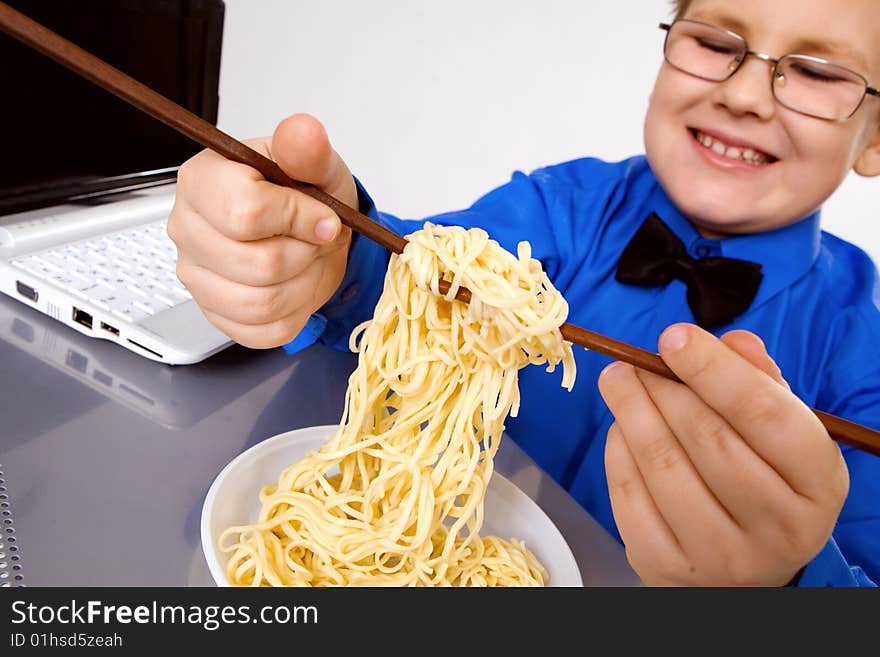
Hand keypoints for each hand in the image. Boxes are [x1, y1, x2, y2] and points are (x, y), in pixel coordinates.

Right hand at [167, 113, 356, 347]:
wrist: (310, 232)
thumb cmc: (304, 194)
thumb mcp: (315, 164)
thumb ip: (307, 149)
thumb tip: (303, 132)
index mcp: (202, 181)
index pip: (246, 212)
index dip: (299, 219)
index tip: (324, 216)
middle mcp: (187, 230)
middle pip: (258, 265)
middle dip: (306, 254)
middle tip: (315, 240)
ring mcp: (196, 277)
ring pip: (260, 303)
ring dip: (303, 285)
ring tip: (308, 260)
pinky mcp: (215, 314)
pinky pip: (263, 331)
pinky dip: (295, 312)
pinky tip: (296, 285)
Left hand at [597, 324, 848, 585]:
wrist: (741, 568)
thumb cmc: (760, 478)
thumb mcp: (779, 432)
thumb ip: (758, 381)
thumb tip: (731, 341)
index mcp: (818, 483)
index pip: (763, 413)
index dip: (713, 368)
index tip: (673, 336)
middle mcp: (779, 527)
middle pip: (708, 437)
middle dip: (663, 388)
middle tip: (637, 361)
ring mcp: (722, 554)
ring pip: (664, 465)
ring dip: (631, 411)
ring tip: (618, 380)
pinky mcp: (668, 567)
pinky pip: (630, 496)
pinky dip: (618, 451)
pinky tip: (620, 426)